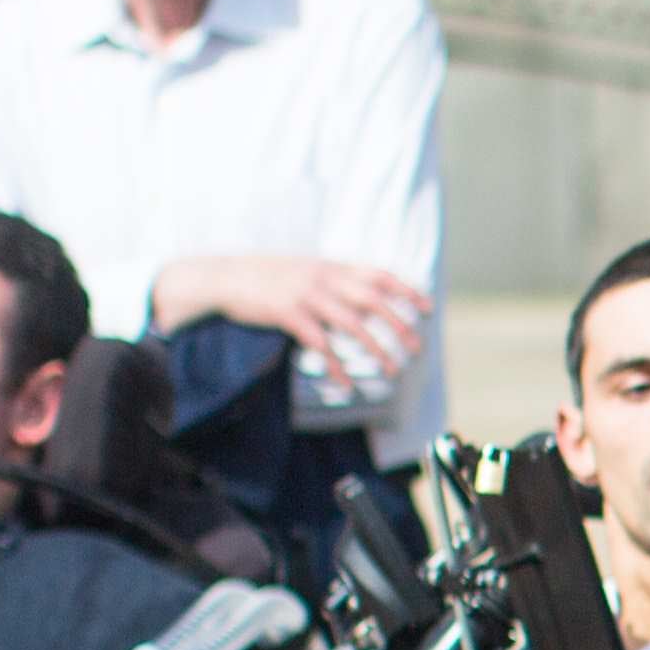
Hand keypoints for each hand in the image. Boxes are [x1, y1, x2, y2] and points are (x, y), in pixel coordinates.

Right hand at [162, 253, 428, 387]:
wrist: (222, 277)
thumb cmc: (264, 277)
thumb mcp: (303, 270)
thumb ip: (331, 279)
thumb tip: (359, 294)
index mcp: (330, 266)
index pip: (379, 274)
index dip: (406, 290)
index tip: (427, 308)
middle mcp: (323, 278)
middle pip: (373, 300)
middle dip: (400, 325)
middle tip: (417, 348)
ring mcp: (306, 295)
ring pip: (353, 324)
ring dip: (376, 349)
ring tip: (392, 370)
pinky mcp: (287, 314)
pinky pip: (320, 344)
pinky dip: (336, 366)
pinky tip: (346, 383)